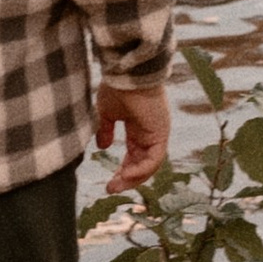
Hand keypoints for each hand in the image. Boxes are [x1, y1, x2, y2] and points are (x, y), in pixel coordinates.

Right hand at [94, 77, 169, 192]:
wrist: (125, 73)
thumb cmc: (116, 87)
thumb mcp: (106, 113)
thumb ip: (105, 130)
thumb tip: (102, 146)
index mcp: (139, 128)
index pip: (134, 156)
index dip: (124, 169)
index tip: (110, 181)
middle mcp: (151, 133)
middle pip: (143, 164)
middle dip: (127, 178)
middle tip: (111, 188)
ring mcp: (157, 133)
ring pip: (150, 165)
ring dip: (133, 178)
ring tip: (116, 185)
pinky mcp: (161, 133)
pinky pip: (154, 159)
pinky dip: (141, 170)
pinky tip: (126, 174)